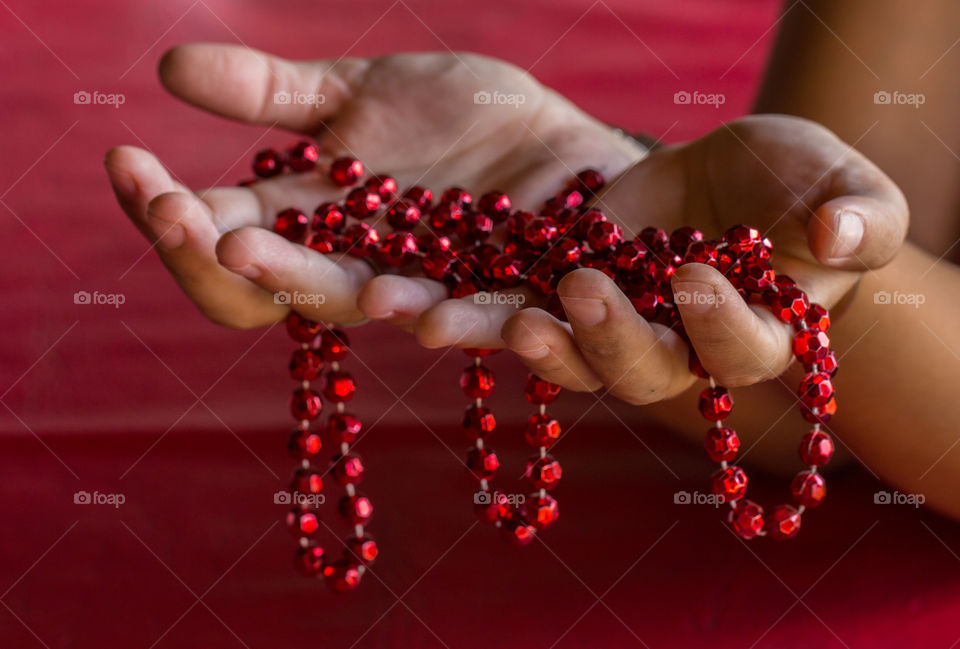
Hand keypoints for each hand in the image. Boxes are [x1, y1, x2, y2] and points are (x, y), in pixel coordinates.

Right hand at [105, 44, 643, 327]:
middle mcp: (354, 264)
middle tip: (173, 214)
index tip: (126, 160)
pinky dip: (446, 319)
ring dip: (305, 284)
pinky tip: (426, 316)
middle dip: (209, 252)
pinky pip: (470, 319)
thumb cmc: (457, 118)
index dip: (166, 208)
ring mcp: (423, 286)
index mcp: (313, 219)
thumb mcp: (363, 92)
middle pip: (265, 283)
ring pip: (352, 303)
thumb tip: (168, 65)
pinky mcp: (500, 296)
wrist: (555, 139)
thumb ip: (279, 94)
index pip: (218, 232)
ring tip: (253, 254)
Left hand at [365, 115, 907, 403]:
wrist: (725, 179)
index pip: (738, 351)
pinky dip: (467, 309)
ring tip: (470, 323)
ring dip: (513, 341)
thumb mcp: (838, 181)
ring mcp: (603, 328)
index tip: (696, 275)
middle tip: (579, 293)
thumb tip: (843, 235)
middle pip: (636, 372)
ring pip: (558, 354)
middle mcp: (669, 351)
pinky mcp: (549, 294)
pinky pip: (506, 310)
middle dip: (606, 340)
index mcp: (748, 336)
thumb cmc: (795, 187)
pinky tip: (420, 301)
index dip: (719, 324)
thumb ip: (860, 209)